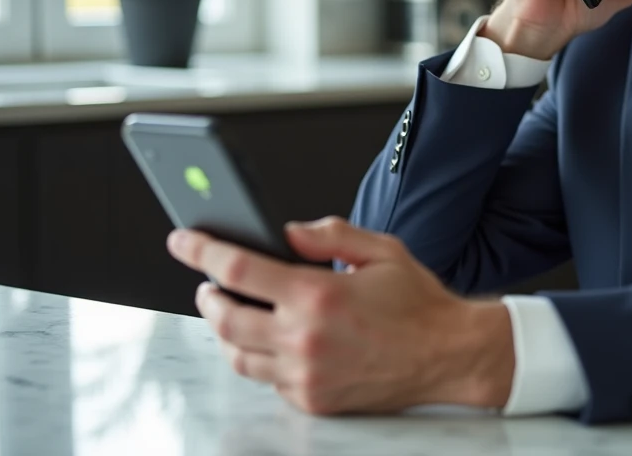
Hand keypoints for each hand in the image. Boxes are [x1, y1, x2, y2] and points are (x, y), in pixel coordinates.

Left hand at [166, 217, 514, 414]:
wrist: (449, 356)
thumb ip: (328, 234)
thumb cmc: (419, 305)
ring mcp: (306, 375)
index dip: (201, 251)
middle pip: (224, 318)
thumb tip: (286, 232)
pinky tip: (271, 340)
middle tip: (207, 282)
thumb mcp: (380, 250)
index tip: (183, 241)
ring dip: (225, 330)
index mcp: (318, 295)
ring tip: (232, 310)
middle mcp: (305, 339)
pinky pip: (267, 379)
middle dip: (207, 296)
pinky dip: (259, 357)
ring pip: (237, 355)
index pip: (238, 270)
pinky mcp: (313, 400)